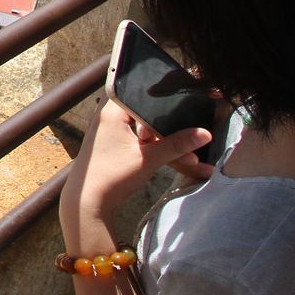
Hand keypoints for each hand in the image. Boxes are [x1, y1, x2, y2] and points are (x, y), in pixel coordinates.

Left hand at [63, 98, 212, 230]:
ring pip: (149, 130)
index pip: (142, 91)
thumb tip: (205, 134)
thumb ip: (177, 145)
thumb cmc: (112, 176)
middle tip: (195, 133)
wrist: (88, 203)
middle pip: (149, 112)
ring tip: (192, 159)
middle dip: (173, 127)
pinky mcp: (118, 145)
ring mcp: (114, 131)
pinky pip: (144, 142)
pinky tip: (184, 164)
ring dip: (169, 144)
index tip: (188, 95)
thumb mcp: (148, 159)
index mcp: (113, 110)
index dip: (166, 94)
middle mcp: (111, 116)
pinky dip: (159, 151)